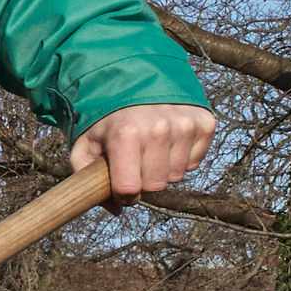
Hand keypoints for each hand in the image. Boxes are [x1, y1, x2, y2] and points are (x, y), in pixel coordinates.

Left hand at [73, 101, 215, 197]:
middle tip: (134, 163)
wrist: (136, 81)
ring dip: (162, 169)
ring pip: (176, 176)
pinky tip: (168, 142)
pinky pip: (194, 162)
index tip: (119, 184)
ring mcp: (185, 124)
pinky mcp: (205, 123)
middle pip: (155, 185)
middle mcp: (159, 128)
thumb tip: (116, 210)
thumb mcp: (85, 144)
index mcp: (126, 134)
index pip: (130, 189)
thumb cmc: (107, 119)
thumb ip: (87, 177)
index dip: (123, 193)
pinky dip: (181, 158)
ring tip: (150, 149)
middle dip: (142, 181)